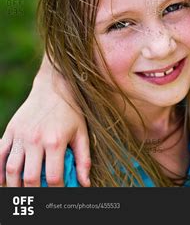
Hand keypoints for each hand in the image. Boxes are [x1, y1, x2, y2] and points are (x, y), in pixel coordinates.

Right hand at [0, 56, 90, 186]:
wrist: (55, 86)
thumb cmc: (72, 111)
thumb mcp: (82, 133)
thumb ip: (84, 160)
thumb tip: (85, 184)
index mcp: (56, 141)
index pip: (53, 177)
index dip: (56, 191)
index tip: (59, 195)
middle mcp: (35, 140)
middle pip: (30, 177)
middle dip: (35, 193)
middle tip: (40, 197)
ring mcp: (20, 135)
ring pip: (11, 169)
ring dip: (15, 186)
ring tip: (22, 193)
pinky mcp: (10, 131)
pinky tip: (3, 181)